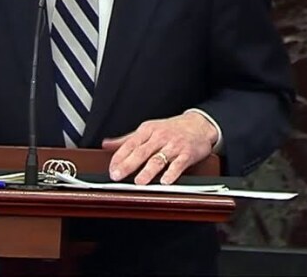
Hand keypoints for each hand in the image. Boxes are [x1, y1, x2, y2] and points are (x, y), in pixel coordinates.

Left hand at [101, 112, 217, 184]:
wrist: (199, 124)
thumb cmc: (172, 129)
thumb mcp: (148, 129)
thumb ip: (127, 139)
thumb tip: (107, 144)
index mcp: (148, 130)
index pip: (130, 144)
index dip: (119, 157)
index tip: (111, 168)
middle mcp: (160, 137)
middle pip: (141, 152)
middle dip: (128, 165)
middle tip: (117, 176)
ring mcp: (174, 146)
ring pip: (158, 159)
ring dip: (148, 171)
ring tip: (139, 181)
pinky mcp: (187, 154)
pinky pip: (178, 164)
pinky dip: (172, 173)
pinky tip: (165, 181)